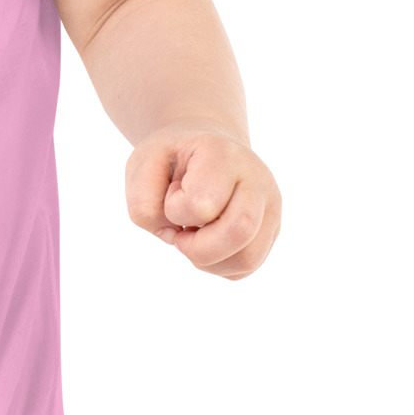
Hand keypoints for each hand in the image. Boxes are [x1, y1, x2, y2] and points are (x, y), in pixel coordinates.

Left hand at [126, 128, 280, 278]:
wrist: (202, 148)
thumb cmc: (171, 160)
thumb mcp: (141, 166)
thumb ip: (143, 205)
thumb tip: (173, 237)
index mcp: (222, 154)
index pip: (201, 204)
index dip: (174, 211)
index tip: (171, 194)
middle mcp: (256, 179)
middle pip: (239, 231)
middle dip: (198, 248)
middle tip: (181, 233)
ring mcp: (270, 206)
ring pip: (247, 258)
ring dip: (208, 261)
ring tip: (194, 236)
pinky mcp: (272, 229)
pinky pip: (248, 266)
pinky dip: (219, 265)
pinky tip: (207, 241)